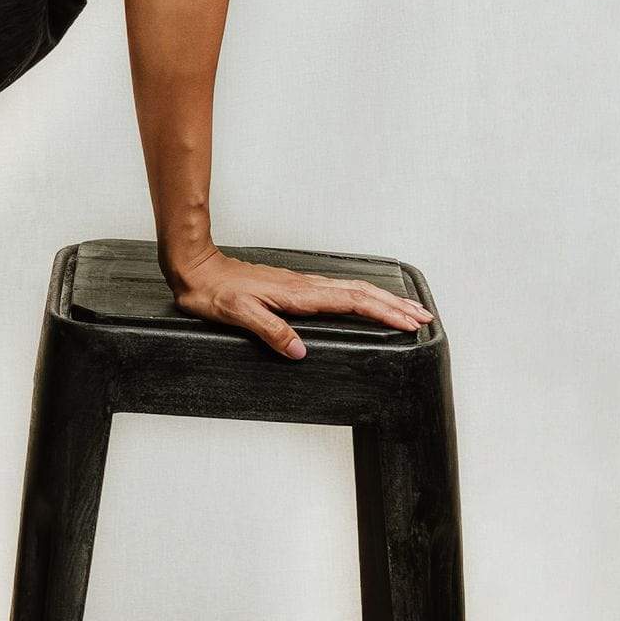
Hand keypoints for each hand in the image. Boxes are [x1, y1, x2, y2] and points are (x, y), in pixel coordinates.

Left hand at [164, 248, 434, 359]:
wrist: (196, 269)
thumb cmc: (214, 293)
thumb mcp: (239, 315)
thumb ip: (271, 331)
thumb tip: (301, 351)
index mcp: (299, 295)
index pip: (353, 303)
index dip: (384, 313)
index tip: (409, 324)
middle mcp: (306, 287)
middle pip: (362, 294)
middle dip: (395, 305)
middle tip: (423, 318)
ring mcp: (302, 285)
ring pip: (353, 290)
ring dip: (383, 299)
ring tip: (406, 310)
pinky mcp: (295, 287)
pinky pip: (338, 291)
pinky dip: (361, 297)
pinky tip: (364, 302)